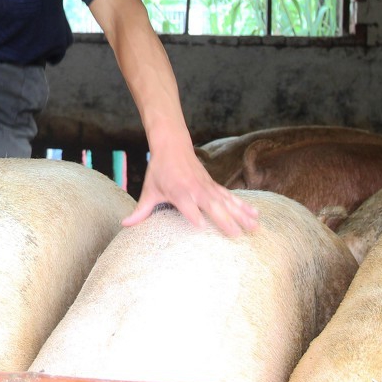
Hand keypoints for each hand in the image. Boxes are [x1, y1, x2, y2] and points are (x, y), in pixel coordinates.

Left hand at [122, 146, 258, 235]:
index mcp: (179, 192)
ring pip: (227, 202)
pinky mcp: (214, 186)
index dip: (193, 215)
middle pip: (212, 205)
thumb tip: (125, 225)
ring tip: (255, 227)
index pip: (187, 205)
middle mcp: (196, 189)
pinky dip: (245, 205)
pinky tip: (256, 214)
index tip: (201, 227)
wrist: (172, 145)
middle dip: (224, 219)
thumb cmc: (159, 171)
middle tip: (236, 235)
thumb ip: (141, 210)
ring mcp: (208, 187)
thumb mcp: (149, 190)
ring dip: (242, 214)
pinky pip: (232, 197)